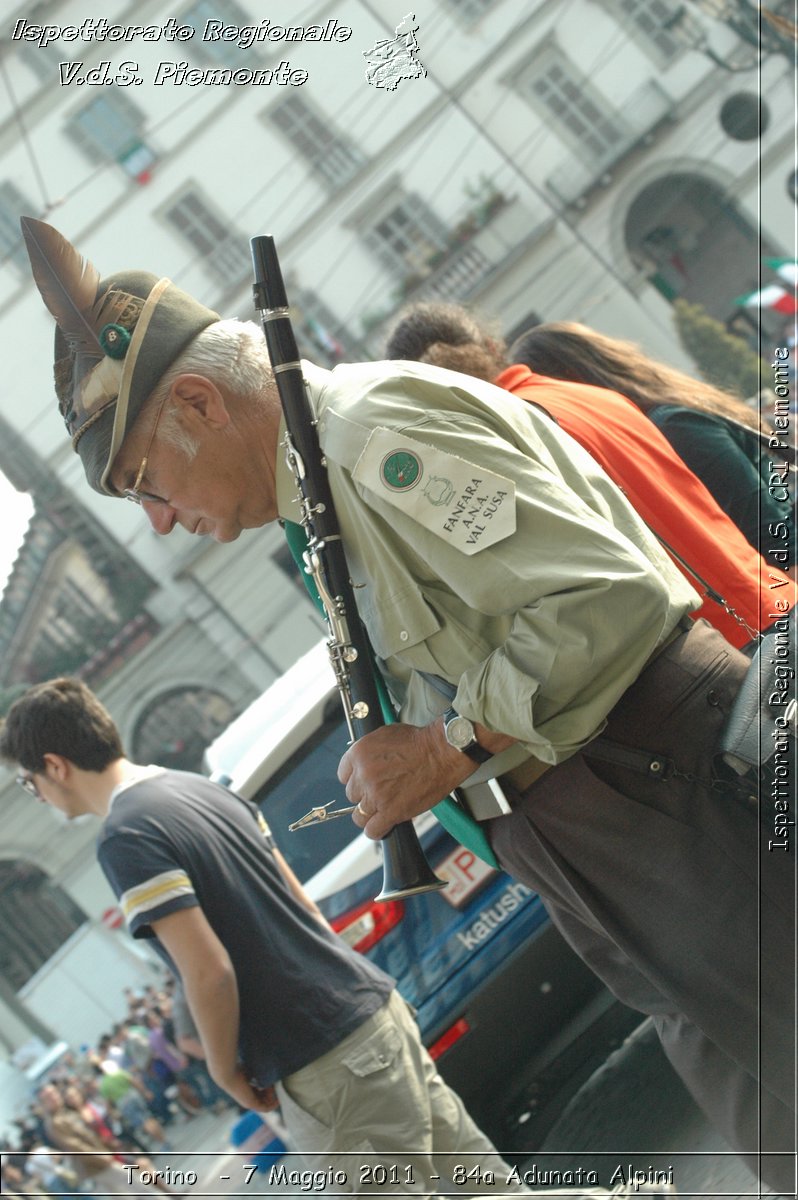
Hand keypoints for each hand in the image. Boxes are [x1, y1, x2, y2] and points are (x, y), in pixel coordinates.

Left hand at [216, 1065, 278, 1111]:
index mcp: (245, 1088)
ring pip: (265, 1102)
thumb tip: (268, 1060)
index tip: (273, 1081)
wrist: (227, 1073)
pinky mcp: (251, 1104)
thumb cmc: (237, 1067)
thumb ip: (257, 1068)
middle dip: (271, 1093)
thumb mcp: (250, 1067)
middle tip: (276, 1085)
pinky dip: (272, 1105)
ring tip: (276, 1089)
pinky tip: (278, 1100)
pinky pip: (265, 1108)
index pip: (259, 1091)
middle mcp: (246, 1096)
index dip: (267, 1087)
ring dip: (272, 1098)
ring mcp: (248, 1102)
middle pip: (262, 1098)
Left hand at [339, 722, 473, 840]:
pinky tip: (384, 825)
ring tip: (382, 809)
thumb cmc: (419, 741)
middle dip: (365, 794)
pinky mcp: (391, 812)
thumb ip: (368, 752)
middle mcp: (363, 775)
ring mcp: (376, 795)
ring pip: (359, 815)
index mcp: (359, 754)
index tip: (364, 782)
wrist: (441, 753)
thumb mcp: (385, 735)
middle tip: (381, 792)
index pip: (343, 774)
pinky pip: (373, 830)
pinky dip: (376, 830)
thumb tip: (363, 763)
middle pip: (352, 795)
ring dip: (370, 813)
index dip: (356, 779)